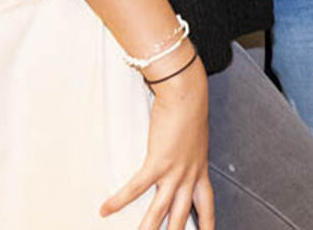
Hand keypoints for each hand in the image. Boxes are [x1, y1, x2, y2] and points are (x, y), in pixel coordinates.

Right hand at [101, 52, 212, 228]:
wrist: (188, 95)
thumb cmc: (190, 112)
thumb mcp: (194, 140)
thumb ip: (188, 154)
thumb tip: (179, 156)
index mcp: (200, 172)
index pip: (207, 206)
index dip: (208, 224)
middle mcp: (189, 177)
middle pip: (183, 217)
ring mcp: (175, 172)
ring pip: (161, 211)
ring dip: (149, 228)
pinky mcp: (158, 162)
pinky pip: (136, 187)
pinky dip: (119, 200)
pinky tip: (105, 209)